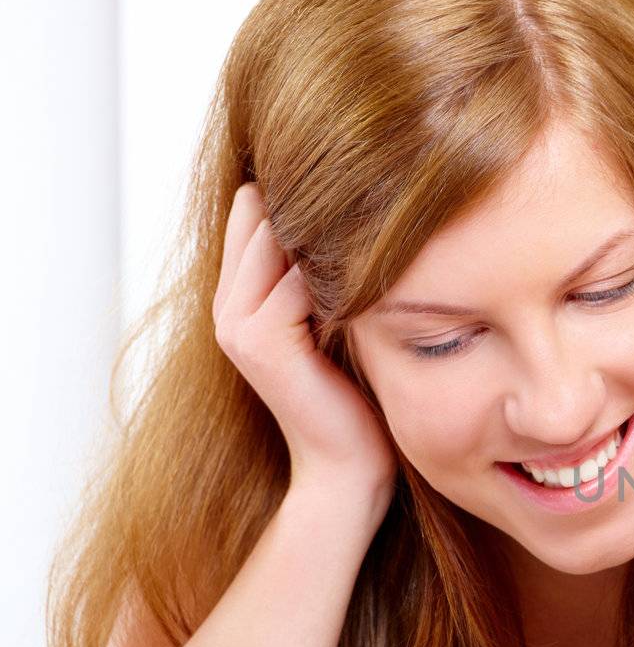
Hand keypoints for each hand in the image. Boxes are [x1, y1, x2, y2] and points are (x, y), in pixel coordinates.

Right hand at [213, 184, 396, 509]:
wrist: (351, 466)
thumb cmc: (359, 393)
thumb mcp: (339, 318)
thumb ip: (327, 271)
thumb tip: (361, 203)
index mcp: (239, 294)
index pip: (257, 203)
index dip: (306, 190)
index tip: (367, 180)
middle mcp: (227, 303)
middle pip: (263, 207)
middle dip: (318, 198)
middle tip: (383, 191)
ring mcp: (237, 321)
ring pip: (280, 233)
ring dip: (335, 229)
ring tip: (392, 228)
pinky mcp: (262, 340)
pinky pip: (300, 274)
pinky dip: (345, 267)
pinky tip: (388, 273)